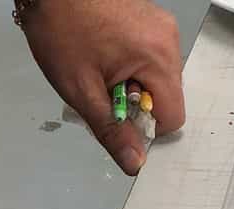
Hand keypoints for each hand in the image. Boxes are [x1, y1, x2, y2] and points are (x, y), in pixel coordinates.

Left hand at [21, 0, 184, 174]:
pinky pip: (152, 58)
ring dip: (133, 83)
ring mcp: (162, 28)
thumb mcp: (81, 89)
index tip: (117, 113)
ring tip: (101, 66)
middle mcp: (169, 41)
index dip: (144, 125)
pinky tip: (106, 53)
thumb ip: (111, 130)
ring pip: (159, 78)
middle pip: (167, 96)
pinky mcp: (152, 20)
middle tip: (102, 85)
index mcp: (158, 58)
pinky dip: (132, 65)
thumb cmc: (60, 27)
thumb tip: (135, 162)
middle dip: (136, 102)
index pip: (173, 116)